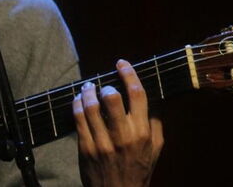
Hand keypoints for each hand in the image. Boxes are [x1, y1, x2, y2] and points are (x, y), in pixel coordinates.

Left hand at [73, 59, 163, 186]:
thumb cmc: (139, 169)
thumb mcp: (155, 148)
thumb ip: (155, 122)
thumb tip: (152, 98)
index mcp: (142, 132)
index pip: (137, 94)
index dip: (129, 74)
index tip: (121, 63)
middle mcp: (123, 136)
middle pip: (112, 97)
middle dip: (106, 85)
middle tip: (104, 84)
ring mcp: (103, 142)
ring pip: (91, 106)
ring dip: (88, 91)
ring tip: (88, 88)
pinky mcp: (86, 148)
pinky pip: (78, 118)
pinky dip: (77, 104)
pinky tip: (79, 100)